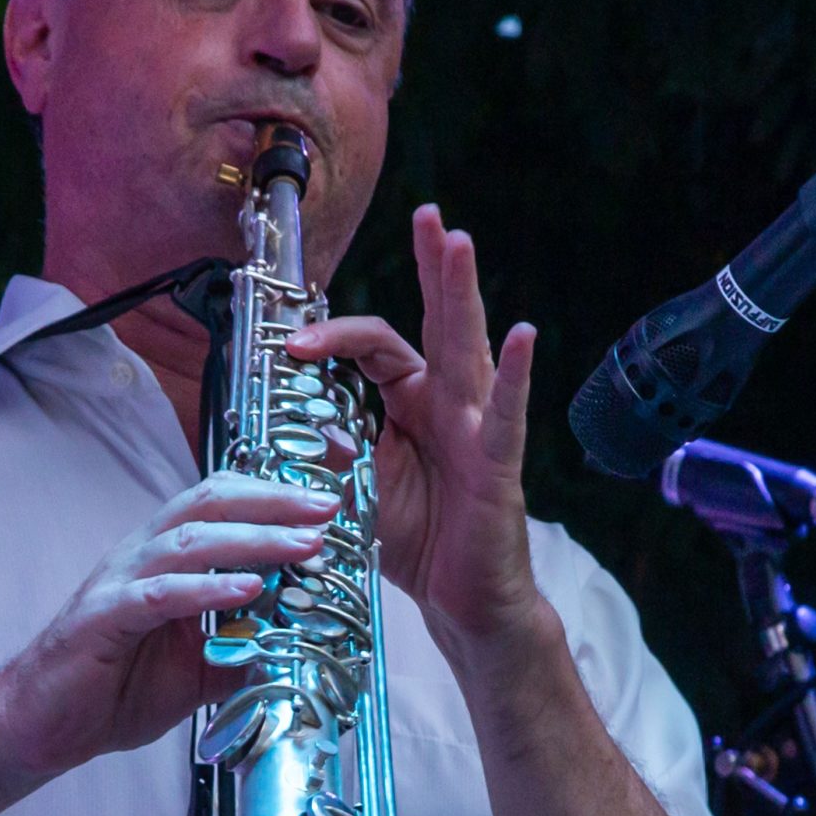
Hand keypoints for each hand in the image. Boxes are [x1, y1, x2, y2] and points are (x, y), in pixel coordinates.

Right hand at [0, 474, 340, 782]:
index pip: (220, 504)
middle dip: (273, 503)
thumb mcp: (198, 673)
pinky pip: (161, 594)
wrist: (41, 729)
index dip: (272, 497)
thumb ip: (243, 653)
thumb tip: (301, 651)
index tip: (326, 504)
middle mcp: (141, 557)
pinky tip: (248, 589)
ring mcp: (119, 583)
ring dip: (254, 540)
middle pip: (209, 504)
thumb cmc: (111, 693)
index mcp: (163, 559)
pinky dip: (207, 588)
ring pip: (190, 541)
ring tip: (304, 545)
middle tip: (326, 509)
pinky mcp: (103, 617)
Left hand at [286, 204, 544, 655]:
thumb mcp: (356, 485)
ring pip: (469, 349)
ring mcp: (479, 426)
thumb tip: (292, 420)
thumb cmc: (416, 539)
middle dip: (432, 266)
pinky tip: (524, 334)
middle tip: (427, 213)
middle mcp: (449, 402)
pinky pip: (508, 413)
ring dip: (463, 293)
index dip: (333, 338)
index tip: (290, 343)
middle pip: (436, 321)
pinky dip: (517, 373)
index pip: (375, 347)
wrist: (463, 602)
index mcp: (411, 402)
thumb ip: (329, 449)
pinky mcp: (500, 462)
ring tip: (459, 242)